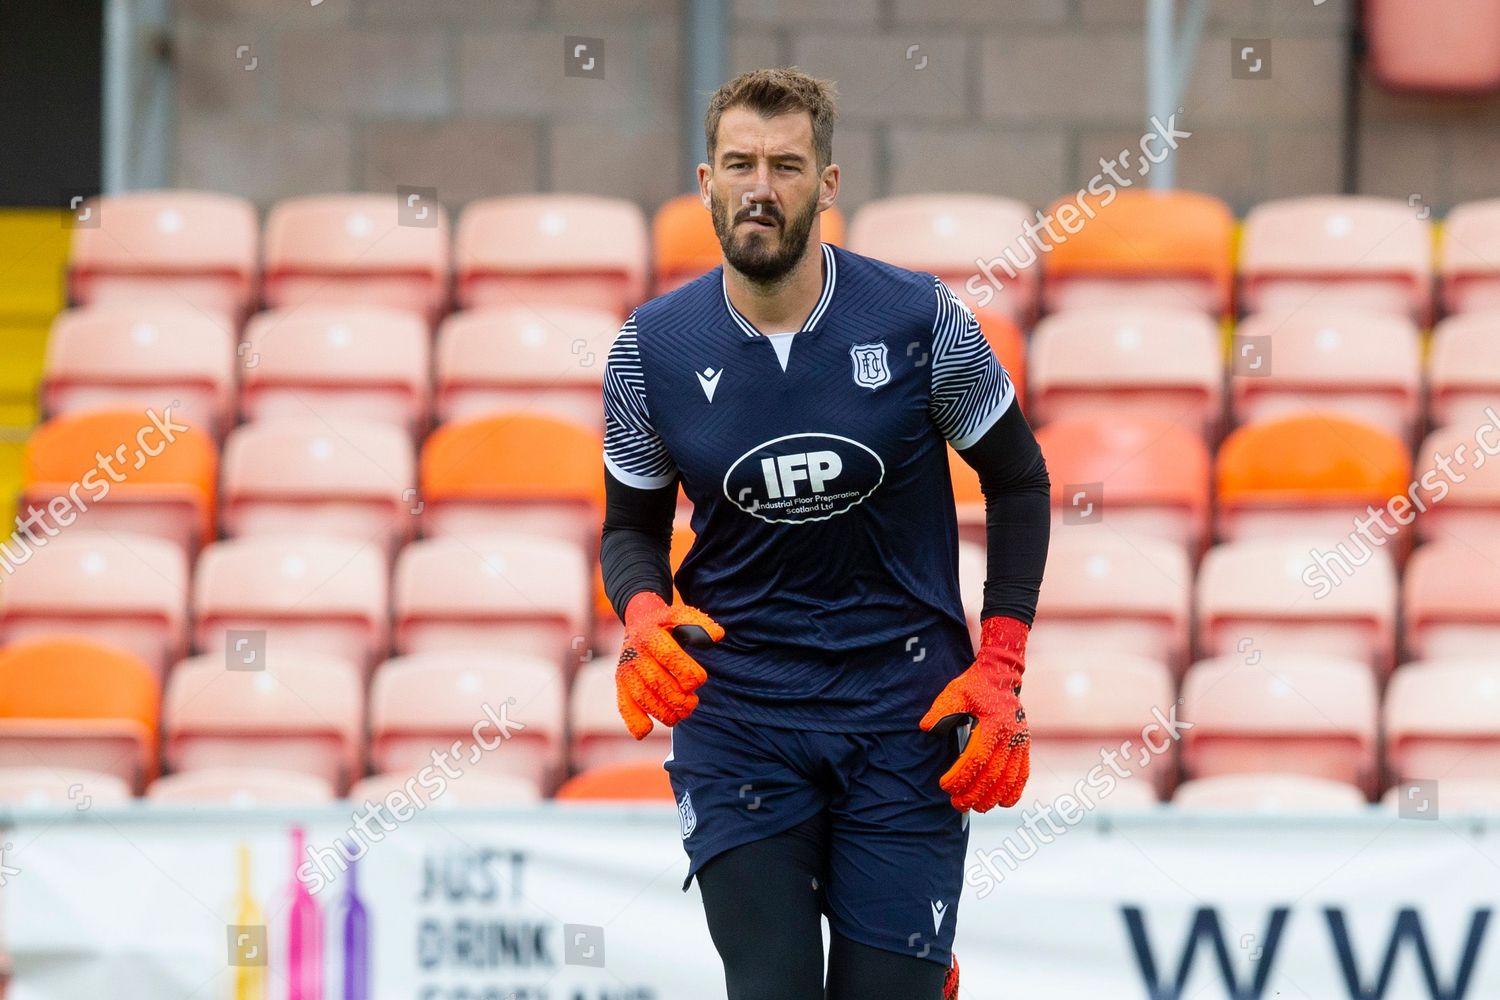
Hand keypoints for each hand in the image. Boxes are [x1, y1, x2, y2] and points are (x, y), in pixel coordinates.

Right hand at [615, 592, 723, 738]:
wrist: (638, 622)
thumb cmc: (666, 624)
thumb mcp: (679, 615)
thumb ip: (699, 623)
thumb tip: (717, 636)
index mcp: (650, 635)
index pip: (671, 658)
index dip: (689, 674)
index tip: (698, 680)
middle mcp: (635, 654)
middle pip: (658, 683)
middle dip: (680, 699)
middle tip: (692, 703)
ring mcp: (625, 671)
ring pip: (644, 698)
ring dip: (666, 713)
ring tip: (681, 714)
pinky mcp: (620, 685)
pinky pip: (624, 708)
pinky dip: (635, 723)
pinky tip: (648, 729)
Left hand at [919, 616, 1030, 811]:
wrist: (1002, 675)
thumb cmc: (975, 685)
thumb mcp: (955, 692)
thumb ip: (941, 710)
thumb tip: (926, 727)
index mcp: (994, 724)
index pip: (976, 758)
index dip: (961, 776)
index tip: (945, 785)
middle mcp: (1011, 735)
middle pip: (993, 774)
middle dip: (974, 793)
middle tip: (957, 804)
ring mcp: (1020, 741)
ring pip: (1009, 778)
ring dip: (993, 797)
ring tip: (976, 807)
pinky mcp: (1024, 745)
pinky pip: (1023, 773)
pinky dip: (1014, 791)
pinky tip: (1003, 803)